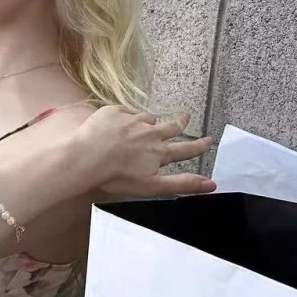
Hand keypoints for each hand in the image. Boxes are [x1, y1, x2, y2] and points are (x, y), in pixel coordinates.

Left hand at [72, 106, 215, 197]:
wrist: (86, 157)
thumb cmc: (115, 176)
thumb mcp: (153, 186)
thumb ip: (182, 184)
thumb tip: (211, 185)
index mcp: (158, 152)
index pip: (184, 149)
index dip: (198, 146)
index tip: (208, 141)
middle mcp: (149, 133)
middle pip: (169, 126)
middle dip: (180, 122)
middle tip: (186, 116)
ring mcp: (131, 120)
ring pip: (147, 118)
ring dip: (151, 120)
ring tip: (148, 122)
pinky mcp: (113, 112)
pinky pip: (125, 111)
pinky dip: (127, 115)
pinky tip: (121, 120)